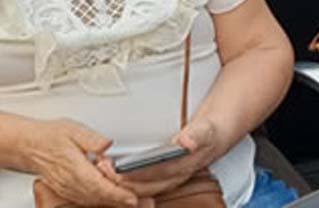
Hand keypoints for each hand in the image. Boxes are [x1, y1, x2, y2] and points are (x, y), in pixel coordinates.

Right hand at [24, 119, 138, 206]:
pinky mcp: (67, 191)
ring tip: (127, 199)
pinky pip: (86, 199)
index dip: (117, 194)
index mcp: (75, 168)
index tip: (131, 197)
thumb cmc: (50, 137)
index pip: (99, 186)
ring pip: (93, 200)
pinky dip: (100, 200)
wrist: (30, 146)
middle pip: (99, 196)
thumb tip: (106, 143)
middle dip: (118, 199)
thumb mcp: (73, 130)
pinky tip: (110, 197)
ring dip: (110, 201)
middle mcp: (71, 183)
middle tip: (136, 198)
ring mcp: (69, 189)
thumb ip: (92, 138)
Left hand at [107, 118, 222, 197]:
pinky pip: (144, 185)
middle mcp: (176, 176)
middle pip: (146, 185)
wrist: (216, 137)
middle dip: (122, 180)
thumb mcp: (206, 130)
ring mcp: (169, 179)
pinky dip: (128, 181)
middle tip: (102, 170)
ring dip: (123, 183)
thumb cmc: (209, 133)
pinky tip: (116, 176)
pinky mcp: (164, 178)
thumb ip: (197, 136)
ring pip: (143, 188)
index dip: (135, 173)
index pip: (156, 174)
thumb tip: (187, 144)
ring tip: (104, 173)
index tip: (117, 170)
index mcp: (185, 166)